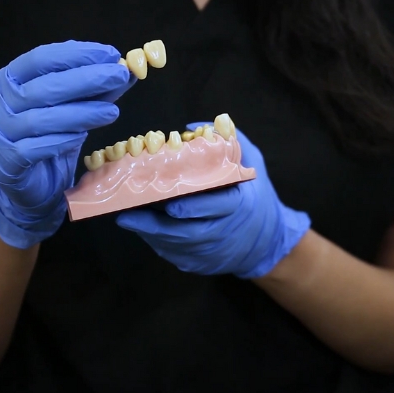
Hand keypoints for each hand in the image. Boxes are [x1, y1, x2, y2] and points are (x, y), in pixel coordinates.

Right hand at [0, 40, 134, 248]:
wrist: (28, 186)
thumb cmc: (47, 138)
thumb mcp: (70, 108)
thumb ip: (94, 89)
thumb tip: (128, 70)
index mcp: (6, 80)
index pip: (40, 59)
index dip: (76, 54)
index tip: (110, 54)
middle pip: (44, 87)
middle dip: (86, 79)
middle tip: (119, 75)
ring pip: (42, 119)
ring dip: (81, 113)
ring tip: (112, 112)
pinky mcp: (6, 162)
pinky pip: (37, 148)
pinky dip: (62, 141)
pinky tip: (83, 137)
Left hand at [115, 124, 310, 277]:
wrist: (267, 244)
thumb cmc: (256, 197)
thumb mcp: (253, 165)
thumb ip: (229, 143)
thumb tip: (192, 128)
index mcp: (240, 206)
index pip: (216, 207)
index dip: (193, 207)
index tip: (170, 203)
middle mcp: (224, 233)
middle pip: (186, 232)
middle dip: (155, 223)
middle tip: (127, 212)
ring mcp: (210, 254)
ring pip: (174, 245)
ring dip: (148, 232)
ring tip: (125, 216)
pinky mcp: (198, 265)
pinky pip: (171, 253)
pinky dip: (154, 240)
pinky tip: (139, 226)